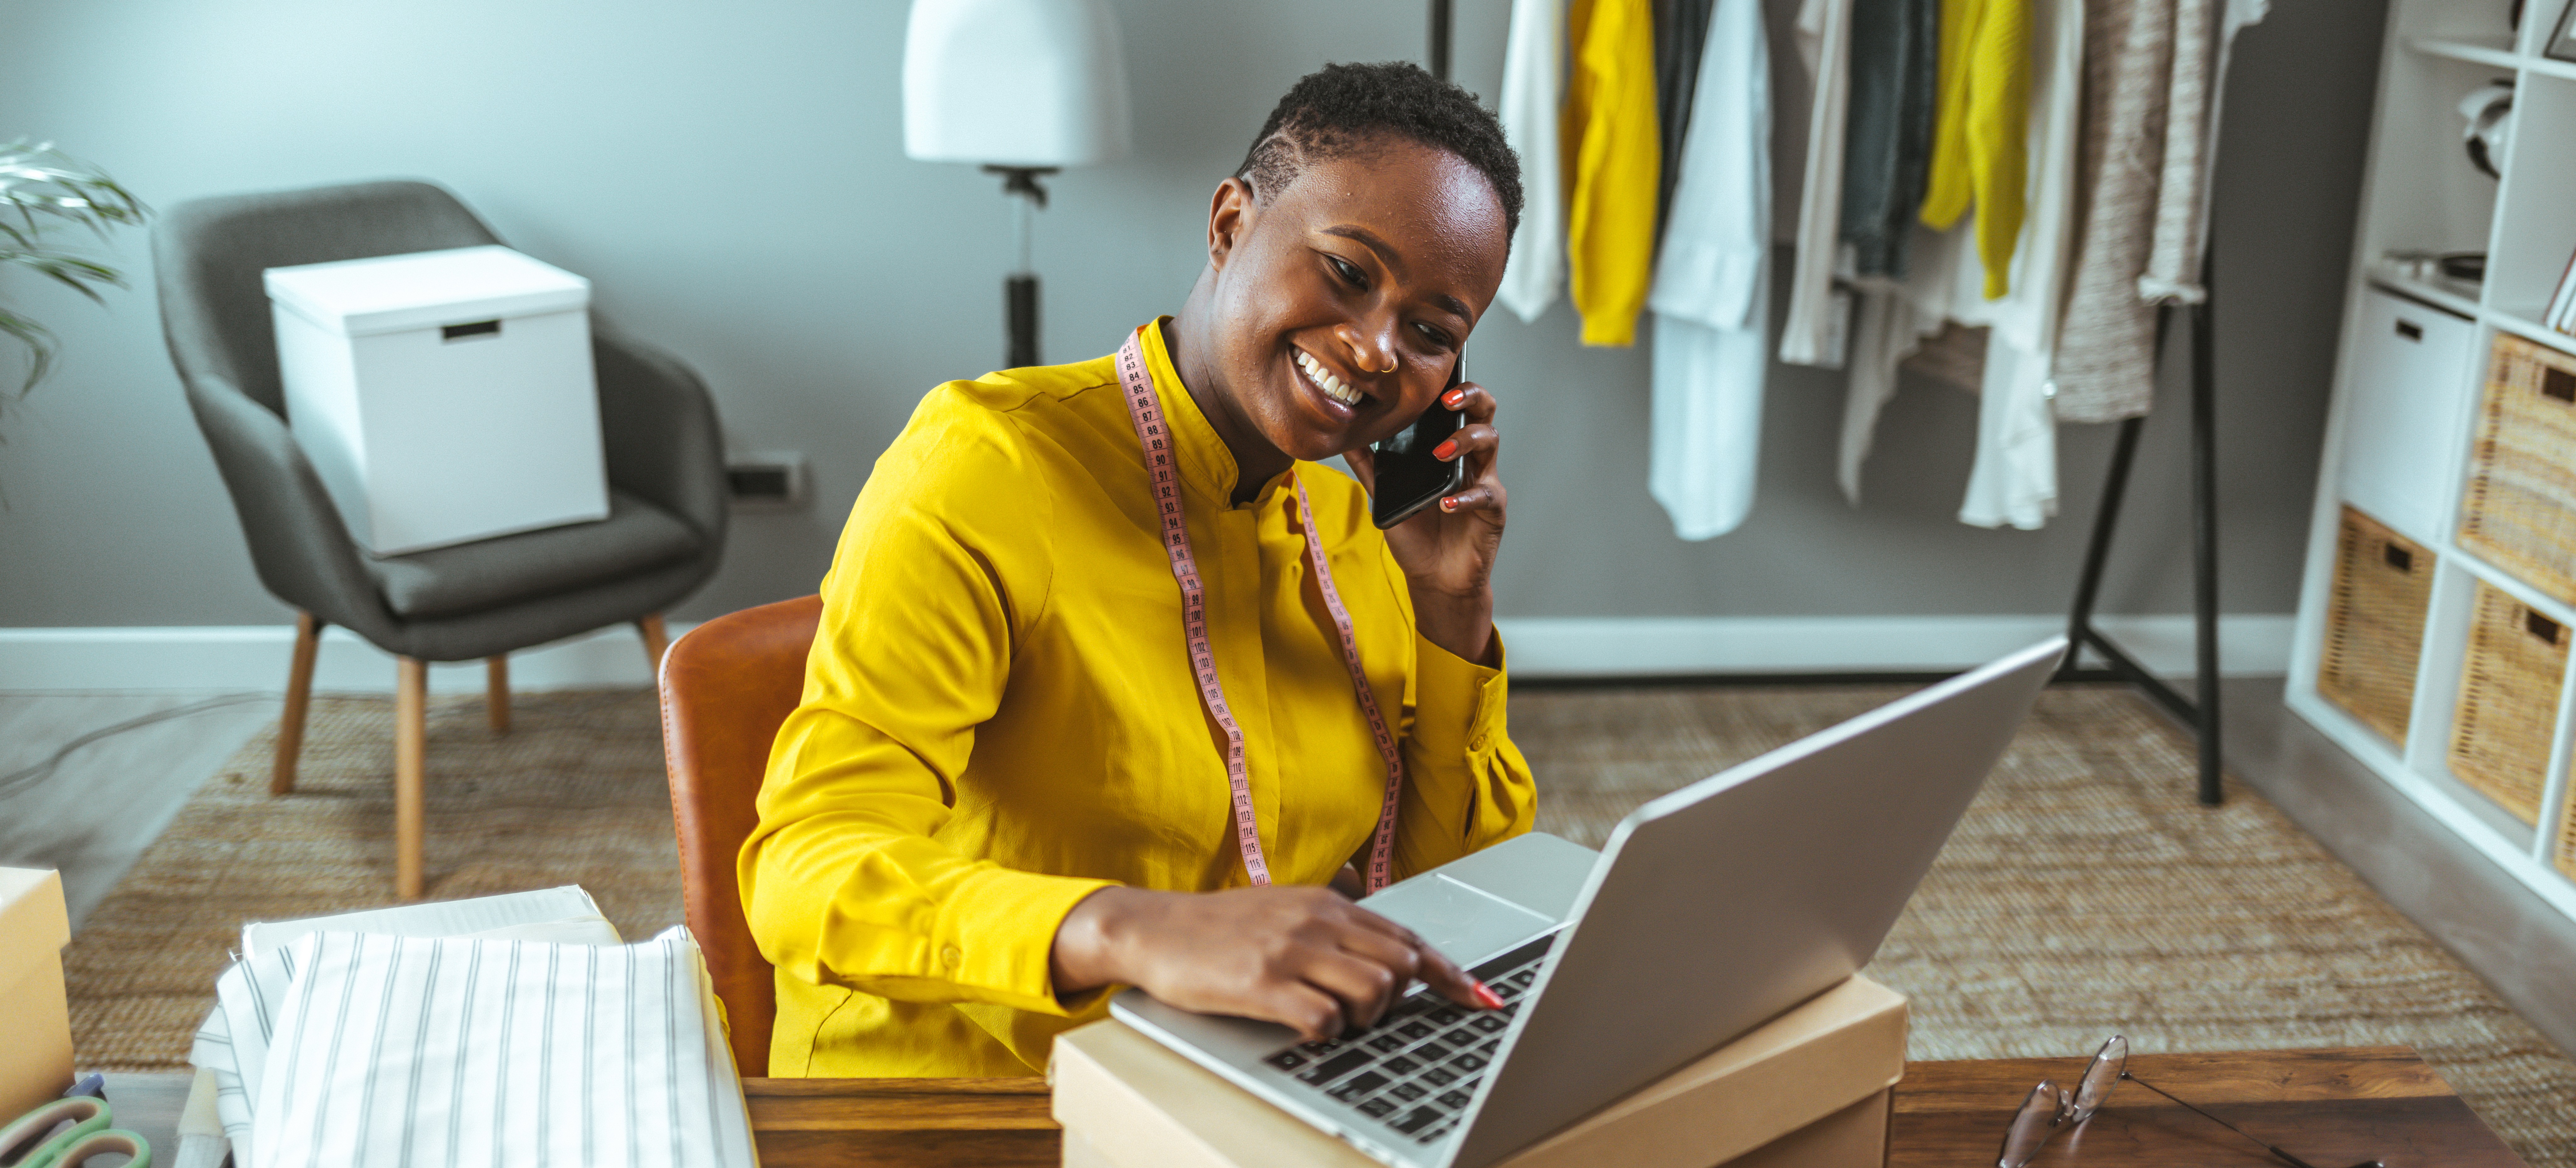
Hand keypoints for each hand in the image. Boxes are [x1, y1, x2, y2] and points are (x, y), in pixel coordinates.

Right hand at [1050, 885, 1497, 1041]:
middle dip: (1401, 998)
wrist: (1153, 929)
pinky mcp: (1262, 983)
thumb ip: (1329, 910)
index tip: (1482, 999)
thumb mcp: (1282, 905)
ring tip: (1336, 1021)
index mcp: (1328, 904)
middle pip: (1401, 964)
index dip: (1450, 973)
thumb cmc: (1219, 927)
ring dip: (1366, 1019)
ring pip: (1373, 992)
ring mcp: (1290, 951)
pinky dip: (1326, 1033)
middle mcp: (1317, 922)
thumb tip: (1369, 905)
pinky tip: (1306, 1029)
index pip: (1407, 937)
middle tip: (1370, 1014)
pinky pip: (1323, 1018)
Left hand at [1343, 382, 1504, 664]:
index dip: (1451, 387)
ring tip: (1440, 452)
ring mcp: (1484, 482)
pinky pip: (1486, 495)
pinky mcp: (1493, 510)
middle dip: (1471, 398)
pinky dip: (1465, 498)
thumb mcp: (1386, 495)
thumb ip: (1370, 466)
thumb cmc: (1417, 533)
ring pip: (1490, 443)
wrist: (1434, 577)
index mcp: (1448, 448)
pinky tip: (1445, 504)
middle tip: (1447, 400)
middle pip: (1485, 412)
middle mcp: (1470, 459)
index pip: (1457, 406)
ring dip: (1465, 441)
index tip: (1431, 381)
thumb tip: (1346, 435)